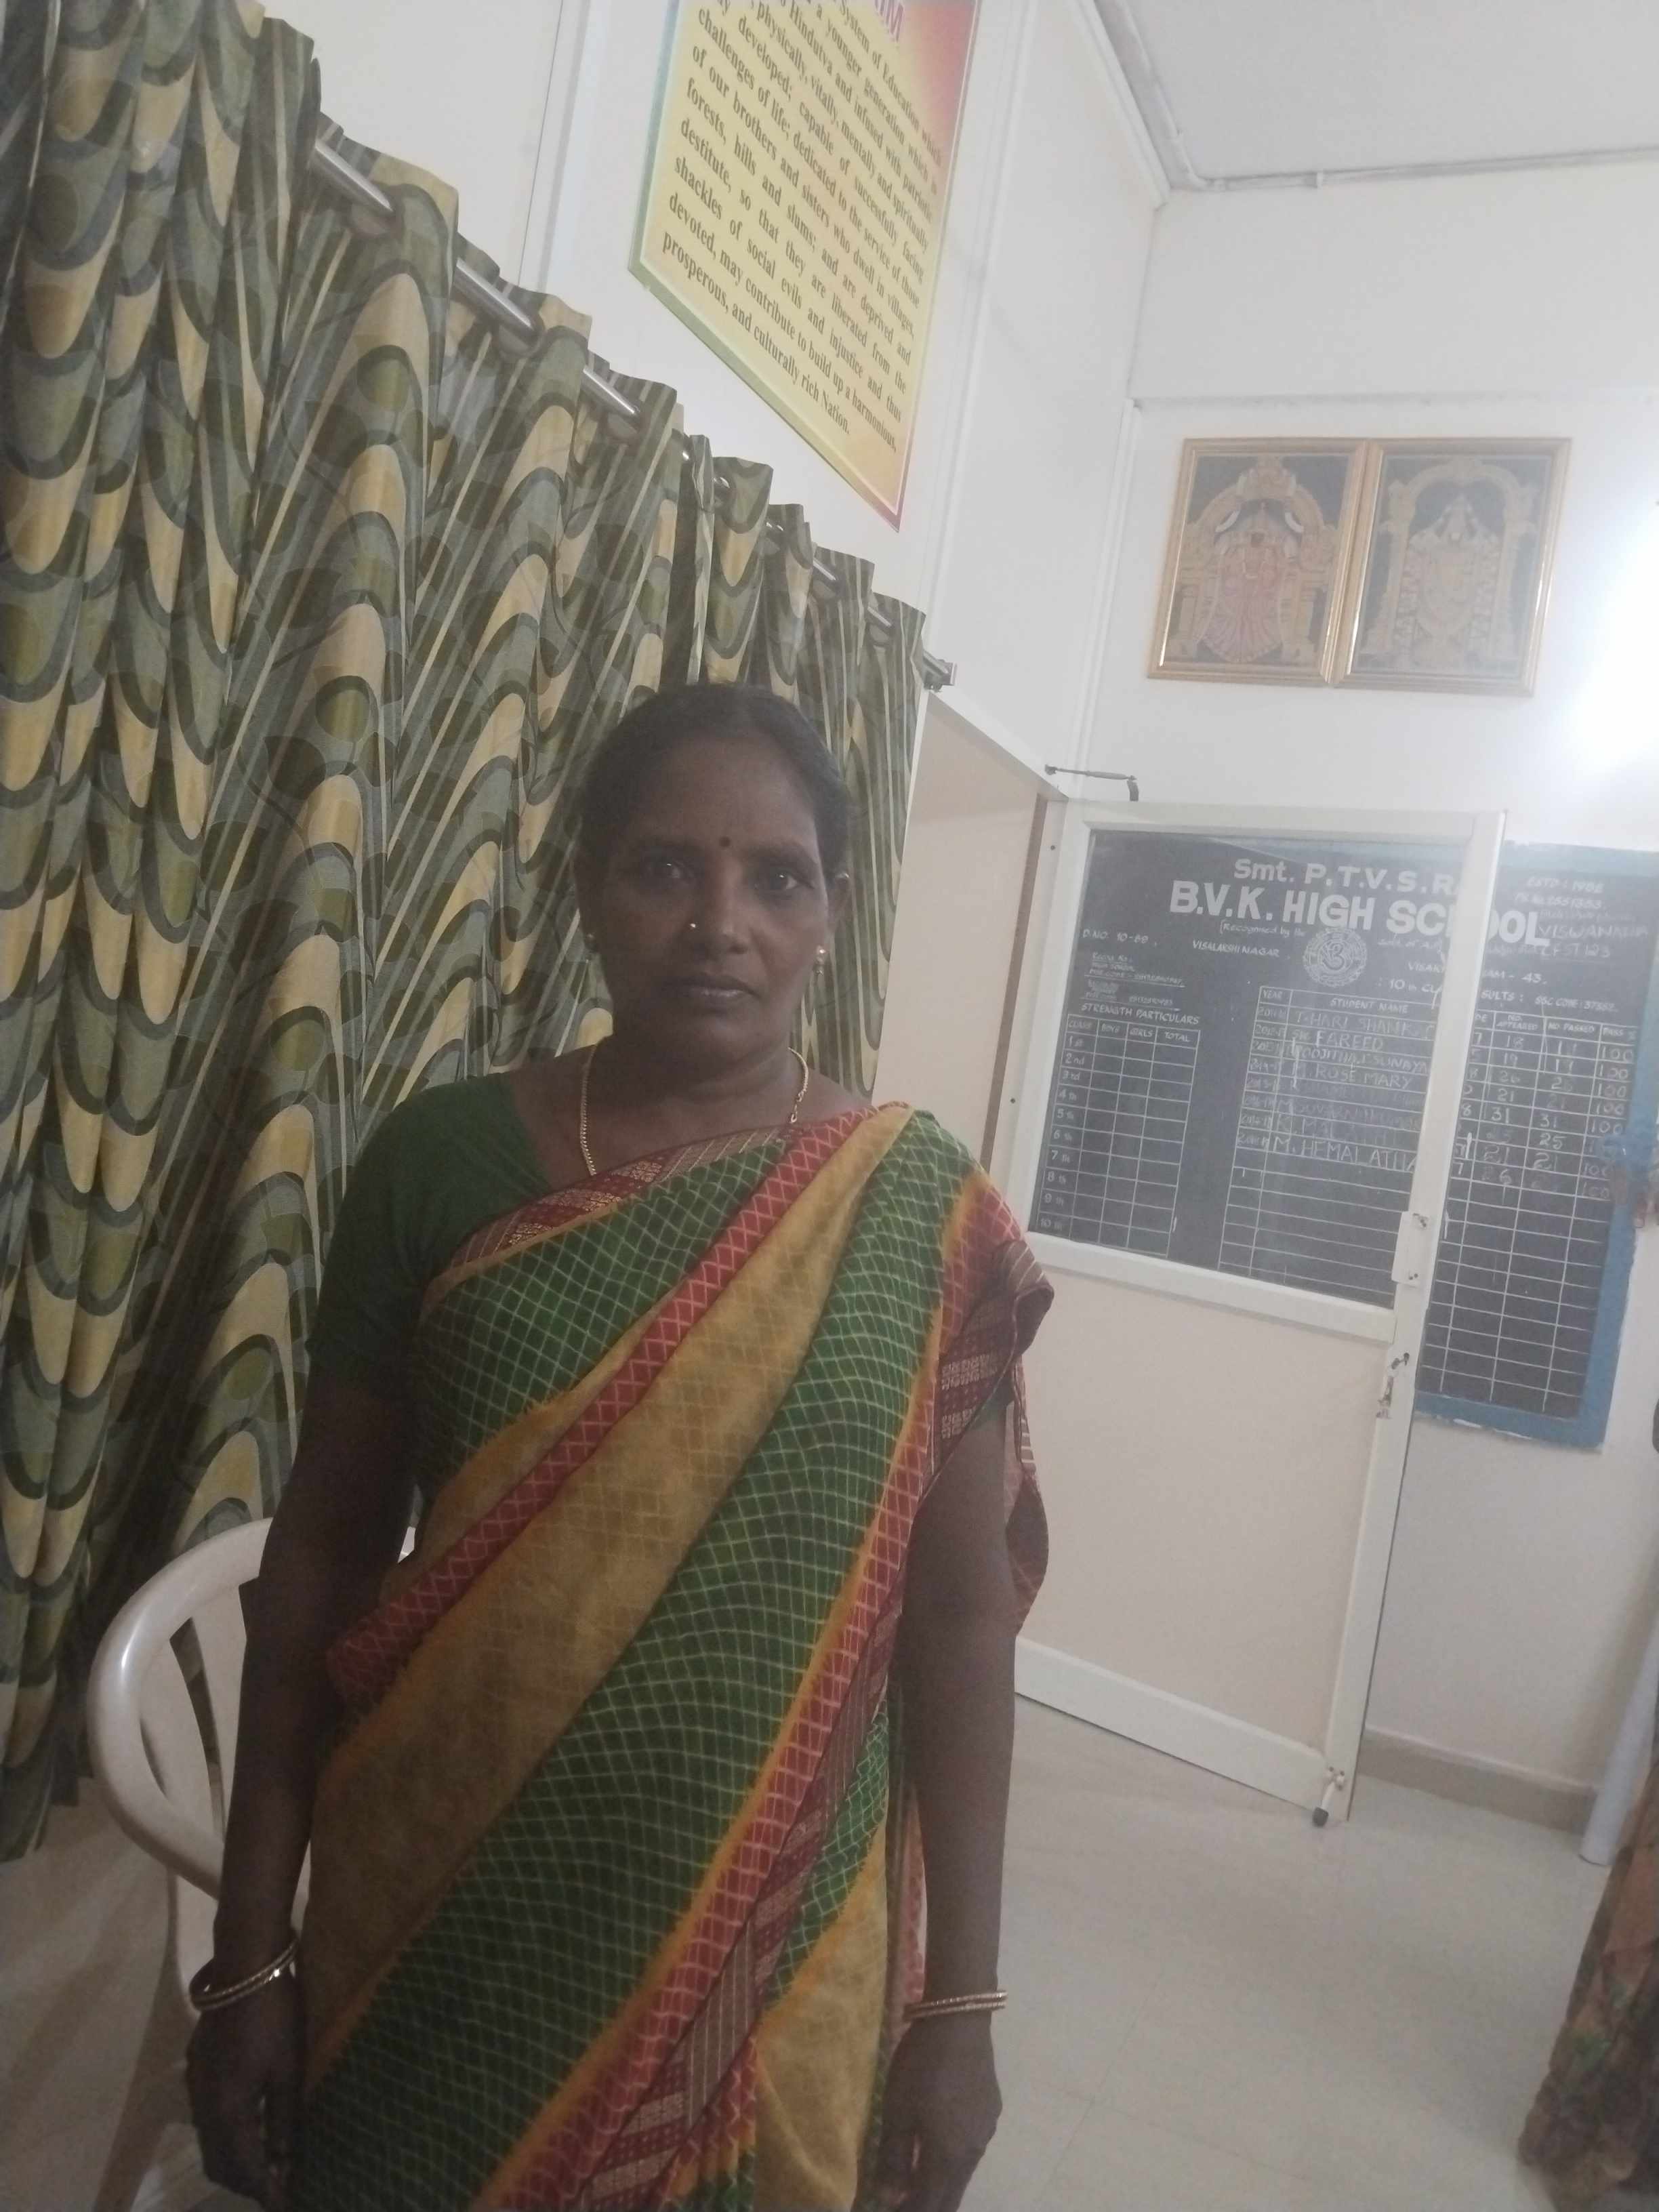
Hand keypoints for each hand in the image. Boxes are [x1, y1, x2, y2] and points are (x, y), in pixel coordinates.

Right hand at [186, 1975, 303, 2209]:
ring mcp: (196, 2086)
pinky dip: (228, 2134)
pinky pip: (208, 2118)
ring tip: (269, 2161)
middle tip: (277, 2186)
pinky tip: (251, 2126)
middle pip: (219, 2162)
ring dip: (236, 2158)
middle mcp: (203, 2106)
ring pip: (210, 2141)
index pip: (242, 2169)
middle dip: (246, 2181)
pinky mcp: (197, 2068)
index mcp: (227, 2111)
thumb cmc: (274, 2017)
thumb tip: (284, 2164)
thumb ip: (284, 2121)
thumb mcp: (288, 2070)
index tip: (284, 2204)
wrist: (245, 1966)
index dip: (263, 2191)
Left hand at [871, 2011, 1000, 2210]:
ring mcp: (986, 2131)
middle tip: (902, 2200)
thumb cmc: (921, 2066)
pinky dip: (952, 2158)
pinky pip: (970, 2148)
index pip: (930, 2205)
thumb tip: (891, 2198)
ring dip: (939, 2182)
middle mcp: (973, 2152)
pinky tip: (938, 2141)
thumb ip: (894, 2158)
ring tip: (915, 2176)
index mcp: (948, 2157)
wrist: (959, 2020)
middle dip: (926, 2204)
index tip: (891, 2210)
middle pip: (950, 2195)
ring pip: (962, 2172)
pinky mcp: (991, 2112)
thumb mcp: (898, 2111)